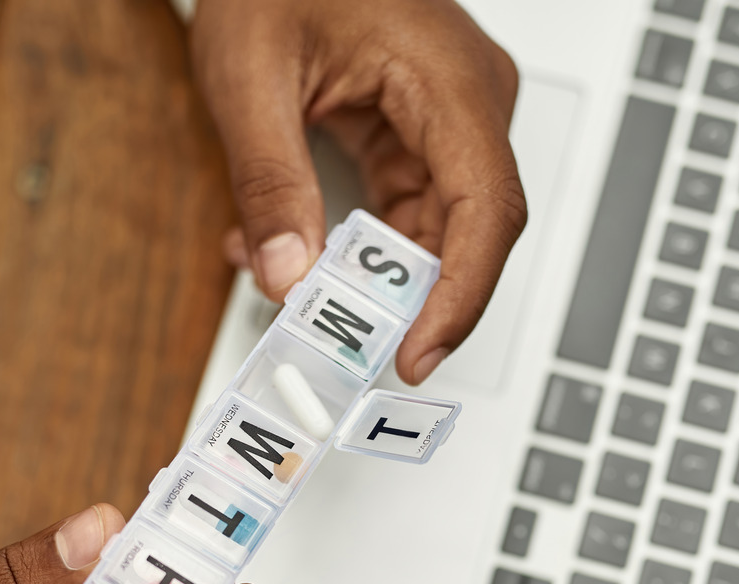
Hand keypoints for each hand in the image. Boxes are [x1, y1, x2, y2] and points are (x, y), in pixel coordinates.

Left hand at [192, 0, 527, 384]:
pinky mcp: (418, 132)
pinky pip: (402, 209)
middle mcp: (469, 101)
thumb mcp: (251, 77)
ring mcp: (448, 119)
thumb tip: (288, 274)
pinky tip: (292, 243)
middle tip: (335, 336)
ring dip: (362, 272)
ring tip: (288, 278)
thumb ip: (269, 183)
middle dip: (399, 297)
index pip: (487, 210)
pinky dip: (350, 241)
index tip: (417, 352)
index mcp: (451, 79)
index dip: (460, 297)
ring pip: (430, 231)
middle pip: (465, 232)